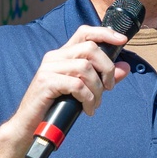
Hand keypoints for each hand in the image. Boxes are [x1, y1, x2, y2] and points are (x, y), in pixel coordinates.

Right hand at [10, 25, 130, 133]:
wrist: (30, 125)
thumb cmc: (57, 106)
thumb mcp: (85, 90)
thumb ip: (103, 77)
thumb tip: (125, 67)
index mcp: (63, 55)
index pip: (84, 32)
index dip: (105, 33)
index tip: (122, 40)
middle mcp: (54, 57)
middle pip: (90, 49)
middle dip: (107, 68)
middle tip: (108, 87)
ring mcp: (49, 68)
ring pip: (85, 68)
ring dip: (97, 89)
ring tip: (95, 104)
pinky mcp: (46, 82)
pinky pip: (77, 85)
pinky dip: (88, 99)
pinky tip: (87, 110)